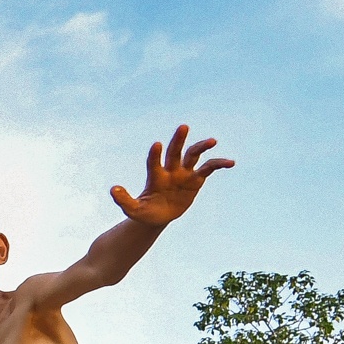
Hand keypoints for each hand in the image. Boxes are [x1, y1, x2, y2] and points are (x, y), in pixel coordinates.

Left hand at [110, 124, 231, 226]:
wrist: (158, 216)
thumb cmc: (144, 212)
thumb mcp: (134, 210)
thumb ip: (124, 200)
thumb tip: (113, 189)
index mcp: (155, 176)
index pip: (154, 162)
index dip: (154, 154)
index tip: (156, 144)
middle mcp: (170, 170)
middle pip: (174, 151)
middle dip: (178, 139)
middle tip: (183, 127)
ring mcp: (184, 173)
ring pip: (193, 155)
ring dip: (201, 147)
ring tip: (212, 141)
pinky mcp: (196, 179)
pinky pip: (209, 168)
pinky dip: (219, 164)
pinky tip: (231, 163)